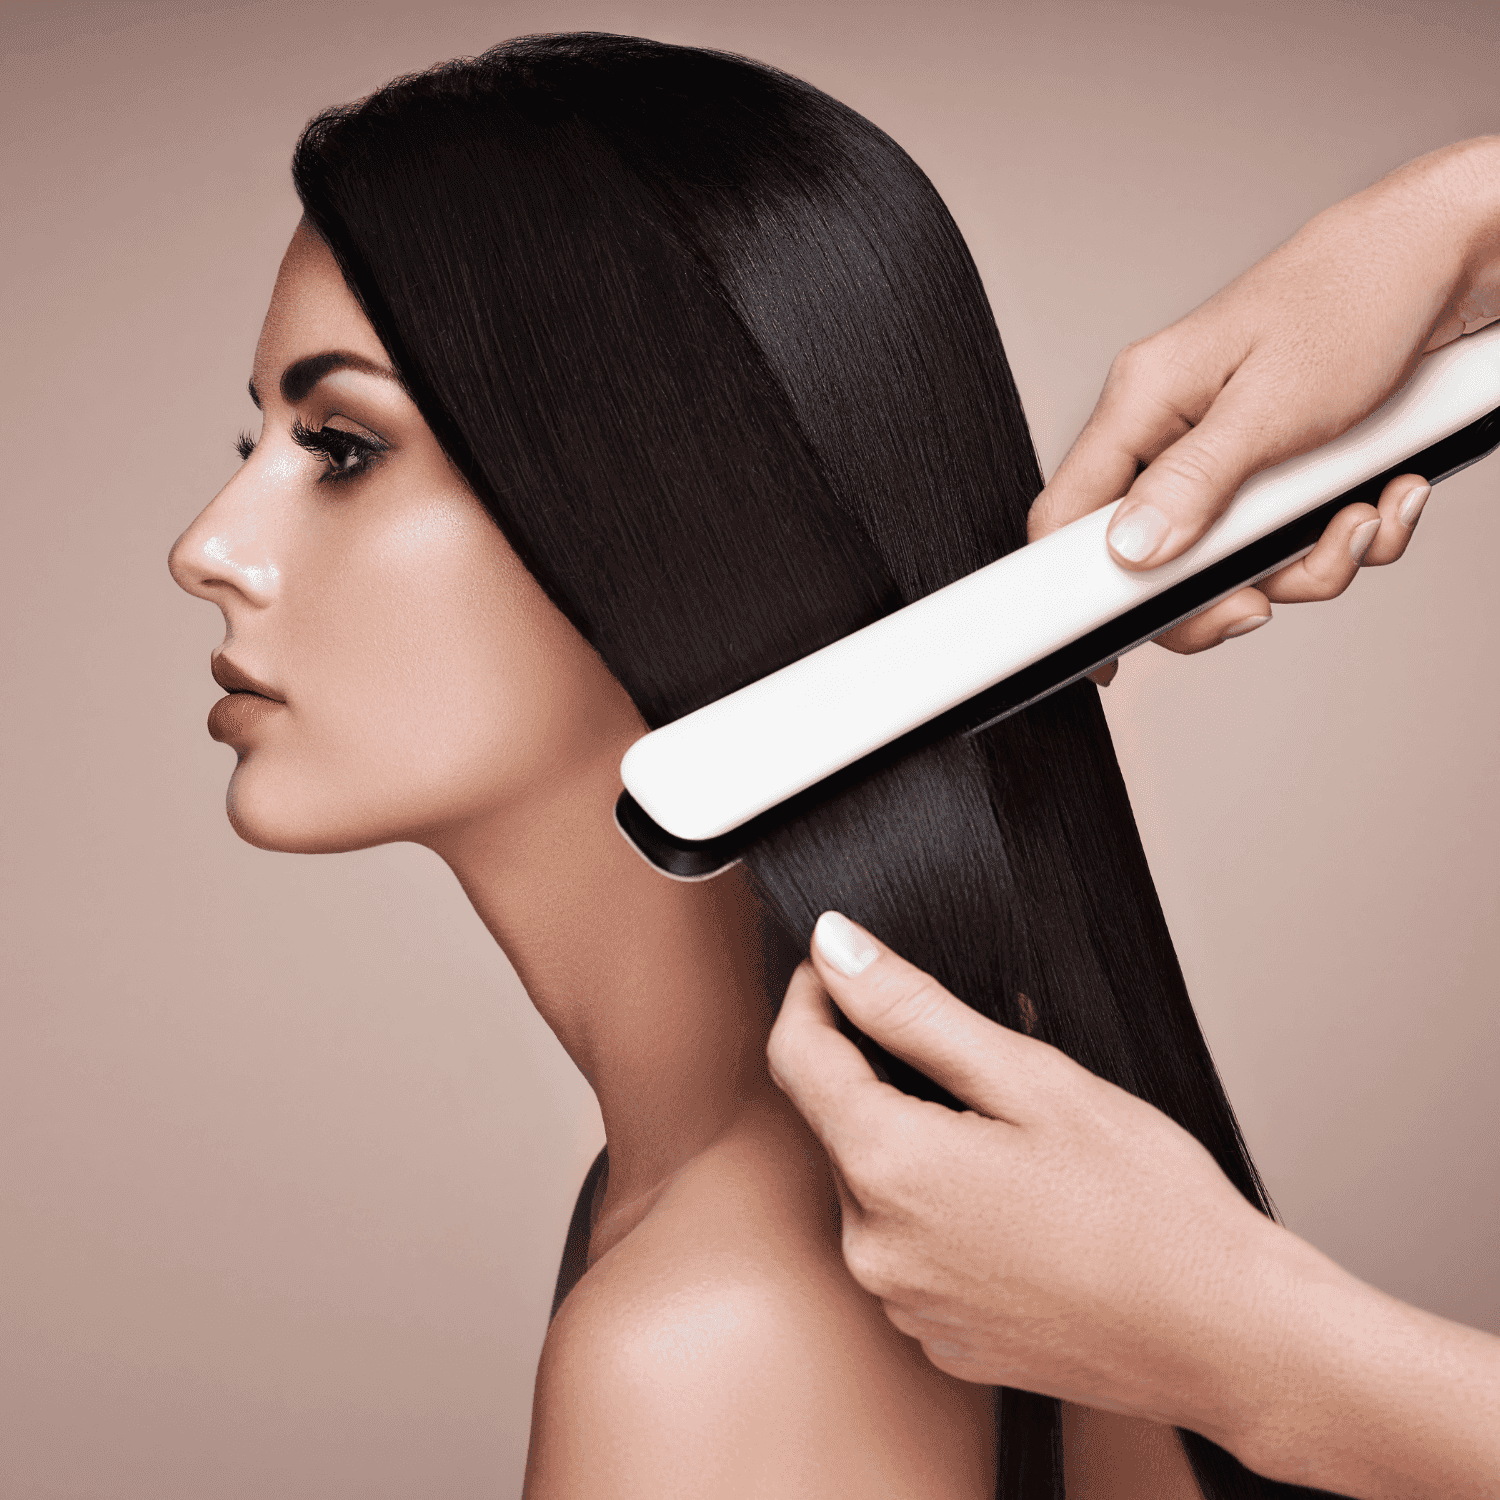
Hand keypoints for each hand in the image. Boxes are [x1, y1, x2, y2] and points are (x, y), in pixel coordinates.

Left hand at [766, 912, 1294, 1448]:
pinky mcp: (936, 1338)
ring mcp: (903, 1303)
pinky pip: (905, 1247)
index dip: (815, 994)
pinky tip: (1012, 1203)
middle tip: (972, 1055)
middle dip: (877, 1071)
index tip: (845, 966)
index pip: (796, 1055)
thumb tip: (837, 949)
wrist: (1231, 1338)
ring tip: (1010, 1138)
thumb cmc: (1153, 1209)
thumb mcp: (1031, 1077)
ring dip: (910, 1142)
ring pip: (870, 1185)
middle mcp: (874, 1248)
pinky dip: (935, 1210)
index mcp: (888, 1170)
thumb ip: (913, 1010)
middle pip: (833, 1121)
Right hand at [1030, 135, 1499, 669]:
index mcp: (1143, 401)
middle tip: (1268, 598)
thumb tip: (1130, 550)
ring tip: (1362, 519)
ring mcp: (1222, 454)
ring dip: (1308, 564)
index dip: (1075, 594)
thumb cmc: (1359, 297)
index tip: (1109, 655)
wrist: (1446, 257)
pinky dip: (1343, 537)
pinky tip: (1383, 497)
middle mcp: (1171, 431)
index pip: (1068, 515)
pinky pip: (1287, 540)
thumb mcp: (1275, 403)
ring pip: (1232, 561)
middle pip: (1155, 561)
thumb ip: (1193, 483)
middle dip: (1229, 590)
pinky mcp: (1273, 468)